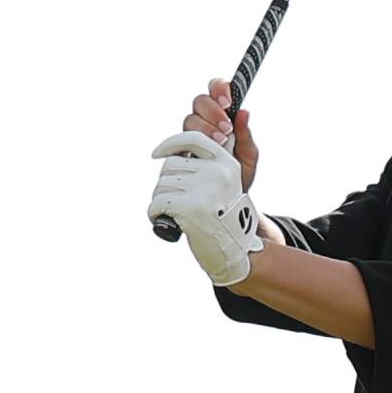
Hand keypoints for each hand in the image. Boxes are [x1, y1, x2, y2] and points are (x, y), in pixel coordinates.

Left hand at [148, 131, 263, 287]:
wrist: (236, 254)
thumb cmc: (225, 220)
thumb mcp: (224, 187)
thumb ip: (207, 166)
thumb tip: (189, 143)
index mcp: (228, 163)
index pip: (194, 138)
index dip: (171, 144)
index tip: (156, 154)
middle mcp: (218, 172)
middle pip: (170, 165)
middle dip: (166, 184)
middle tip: (176, 202)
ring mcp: (205, 189)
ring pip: (161, 184)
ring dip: (160, 200)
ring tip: (173, 213)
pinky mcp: (191, 207)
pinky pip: (158, 202)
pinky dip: (155, 213)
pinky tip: (164, 220)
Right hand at [182, 78, 259, 187]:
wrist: (227, 201)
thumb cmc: (239, 175)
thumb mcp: (249, 156)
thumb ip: (246, 135)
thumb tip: (245, 112)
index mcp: (221, 116)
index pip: (215, 89)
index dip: (219, 89)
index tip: (228, 102)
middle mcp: (203, 123)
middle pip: (199, 101)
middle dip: (213, 111)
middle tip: (226, 128)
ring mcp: (190, 137)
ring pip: (189, 119)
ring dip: (204, 128)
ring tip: (219, 143)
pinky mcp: (180, 152)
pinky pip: (177, 141)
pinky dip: (188, 143)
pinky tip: (199, 153)